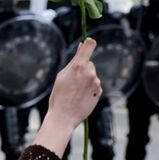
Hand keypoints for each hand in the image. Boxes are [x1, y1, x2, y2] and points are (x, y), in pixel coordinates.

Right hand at [34, 38, 100, 156]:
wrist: (64, 116)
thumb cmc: (59, 96)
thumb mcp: (61, 75)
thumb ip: (73, 61)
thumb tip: (81, 47)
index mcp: (78, 66)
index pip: (90, 45)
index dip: (88, 43)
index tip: (87, 43)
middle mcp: (90, 73)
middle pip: (89, 63)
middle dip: (83, 69)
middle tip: (71, 81)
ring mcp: (96, 83)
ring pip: (92, 75)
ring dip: (86, 80)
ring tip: (75, 92)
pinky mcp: (99, 92)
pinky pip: (95, 85)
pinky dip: (89, 89)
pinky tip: (80, 96)